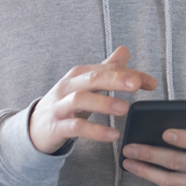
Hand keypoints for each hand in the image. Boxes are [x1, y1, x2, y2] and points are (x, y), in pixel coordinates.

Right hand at [29, 46, 157, 153]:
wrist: (34, 128)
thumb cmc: (65, 104)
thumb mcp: (85, 85)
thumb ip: (106, 70)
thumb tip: (124, 50)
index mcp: (78, 75)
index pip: (107, 70)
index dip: (130, 74)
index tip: (151, 83)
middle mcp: (68, 87)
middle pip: (92, 79)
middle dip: (115, 79)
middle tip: (136, 84)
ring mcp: (60, 107)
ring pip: (81, 100)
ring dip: (103, 103)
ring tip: (125, 109)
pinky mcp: (57, 127)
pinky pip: (76, 128)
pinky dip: (95, 131)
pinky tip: (112, 134)